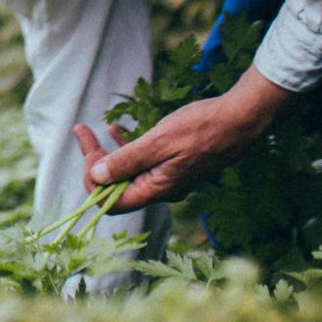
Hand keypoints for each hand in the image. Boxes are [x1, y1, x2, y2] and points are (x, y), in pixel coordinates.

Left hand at [71, 67, 292, 211]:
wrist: (239, 119)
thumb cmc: (201, 128)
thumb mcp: (159, 141)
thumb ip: (128, 160)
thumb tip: (97, 176)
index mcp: (157, 189)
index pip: (112, 202)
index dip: (94, 180)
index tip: (88, 151)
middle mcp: (162, 189)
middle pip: (117, 186)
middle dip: (95, 161)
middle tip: (83, 132)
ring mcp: (168, 178)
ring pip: (128, 172)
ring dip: (107, 153)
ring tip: (91, 129)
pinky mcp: (174, 165)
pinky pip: (143, 162)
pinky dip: (127, 148)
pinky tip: (117, 130)